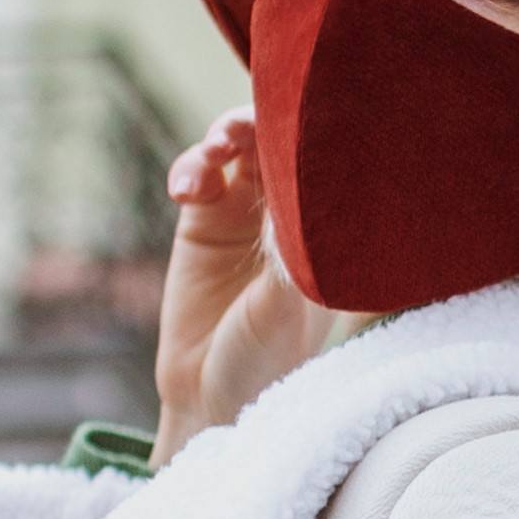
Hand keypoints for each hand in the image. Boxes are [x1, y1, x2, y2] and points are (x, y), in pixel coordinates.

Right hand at [151, 103, 336, 466]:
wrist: (212, 398)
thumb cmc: (268, 360)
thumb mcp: (288, 305)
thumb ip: (290, 252)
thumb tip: (292, 196)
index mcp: (330, 228)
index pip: (328, 161)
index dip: (316, 131)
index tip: (305, 120)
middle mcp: (291, 211)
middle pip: (283, 140)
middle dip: (266, 122)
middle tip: (247, 129)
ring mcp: (245, 212)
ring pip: (239, 146)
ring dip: (226, 134)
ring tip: (216, 148)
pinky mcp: (202, 220)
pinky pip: (197, 174)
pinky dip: (191, 168)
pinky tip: (188, 189)